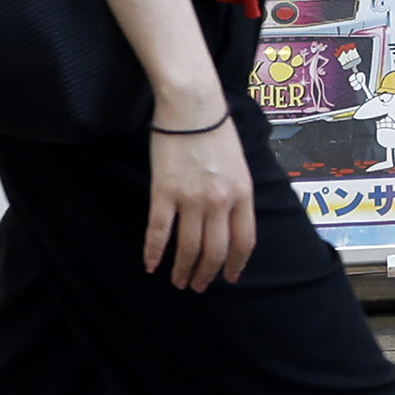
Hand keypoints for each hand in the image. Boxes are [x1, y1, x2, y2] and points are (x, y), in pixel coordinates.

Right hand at [144, 97, 257, 290]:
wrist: (193, 108)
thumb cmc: (217, 131)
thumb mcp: (240, 165)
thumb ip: (238, 194)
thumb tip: (234, 221)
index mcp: (243, 194)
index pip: (244, 241)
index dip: (236, 264)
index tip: (230, 277)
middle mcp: (220, 202)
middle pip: (215, 250)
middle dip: (207, 273)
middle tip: (199, 286)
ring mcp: (191, 199)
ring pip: (188, 247)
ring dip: (183, 269)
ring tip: (178, 282)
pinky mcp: (164, 193)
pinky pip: (158, 231)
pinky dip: (153, 252)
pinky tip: (150, 265)